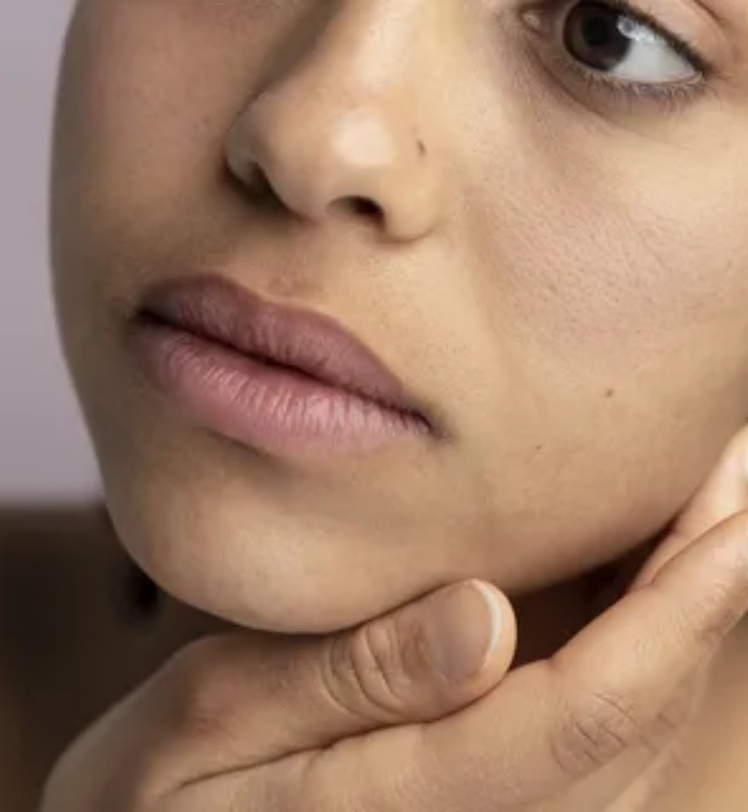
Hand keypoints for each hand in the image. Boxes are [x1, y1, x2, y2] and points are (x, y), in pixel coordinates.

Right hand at [41, 428, 747, 810]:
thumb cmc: (160, 794)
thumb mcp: (207, 727)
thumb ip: (340, 679)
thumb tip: (482, 616)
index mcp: (418, 802)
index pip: (592, 709)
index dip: (678, 608)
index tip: (731, 509)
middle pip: (641, 708)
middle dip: (707, 583)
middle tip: (731, 460)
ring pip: (637, 715)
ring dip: (685, 602)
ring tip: (706, 490)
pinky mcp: (486, 791)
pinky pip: (596, 714)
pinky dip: (635, 629)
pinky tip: (634, 555)